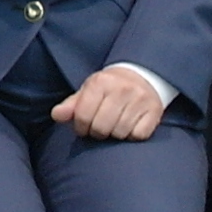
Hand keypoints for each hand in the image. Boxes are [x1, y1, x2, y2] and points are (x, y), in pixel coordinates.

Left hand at [52, 63, 169, 141]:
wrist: (143, 76)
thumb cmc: (109, 89)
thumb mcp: (88, 91)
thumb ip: (71, 105)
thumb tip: (56, 115)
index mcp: (100, 82)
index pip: (83, 116)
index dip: (81, 127)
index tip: (84, 127)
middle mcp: (122, 88)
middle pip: (101, 128)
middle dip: (97, 132)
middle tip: (100, 128)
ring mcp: (140, 99)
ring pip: (120, 133)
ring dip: (115, 134)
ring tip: (115, 125)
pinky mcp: (155, 110)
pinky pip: (138, 135)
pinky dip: (132, 135)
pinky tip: (130, 126)